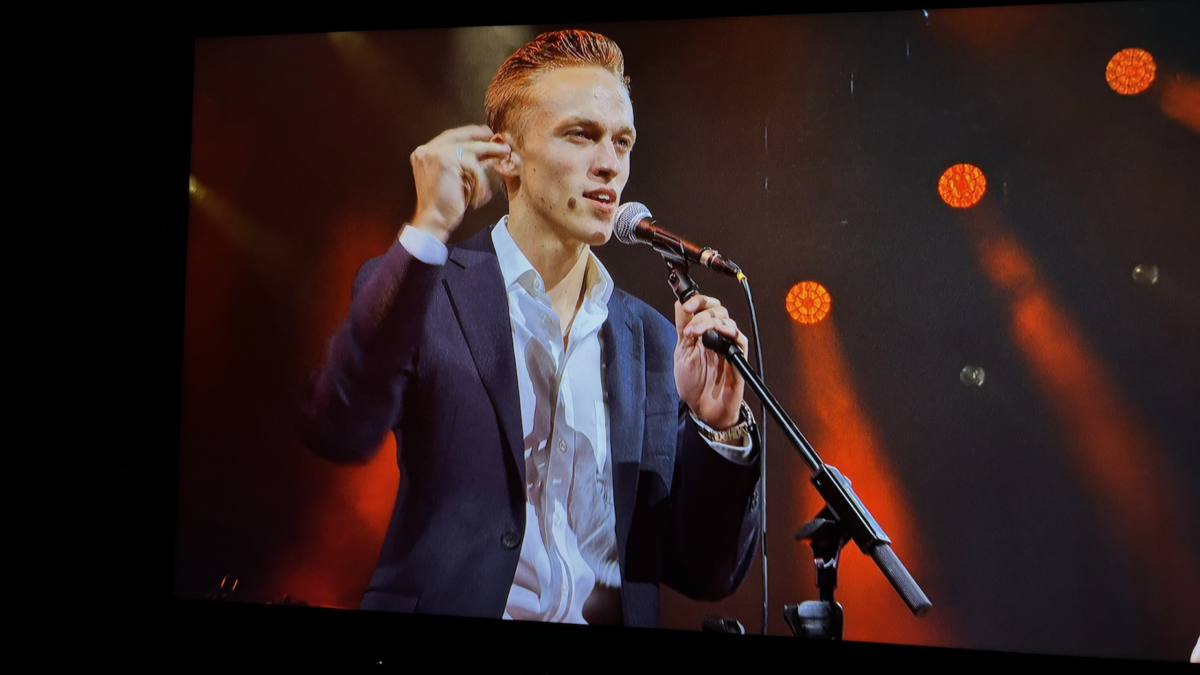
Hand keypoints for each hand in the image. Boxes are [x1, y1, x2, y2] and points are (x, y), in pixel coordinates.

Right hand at [408, 125, 510, 241]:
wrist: (433, 220)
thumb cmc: (444, 205)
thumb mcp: (455, 179)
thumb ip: (465, 163)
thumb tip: (488, 152)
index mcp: (425, 154)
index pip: (450, 137)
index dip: (469, 134)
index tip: (485, 134)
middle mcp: (426, 150)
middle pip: (460, 136)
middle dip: (483, 140)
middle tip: (501, 144)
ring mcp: (434, 153)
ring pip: (470, 149)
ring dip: (489, 155)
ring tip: (502, 159)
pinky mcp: (446, 160)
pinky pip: (473, 164)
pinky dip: (480, 180)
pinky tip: (481, 194)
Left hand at [674, 294, 747, 429]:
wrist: (702, 408)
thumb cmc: (692, 384)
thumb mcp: (682, 352)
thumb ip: (683, 328)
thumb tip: (679, 303)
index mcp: (702, 333)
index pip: (704, 306)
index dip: (697, 301)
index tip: (686, 306)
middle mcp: (716, 336)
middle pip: (718, 309)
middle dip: (702, 312)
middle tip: (690, 328)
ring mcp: (728, 346)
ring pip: (727, 321)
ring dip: (710, 322)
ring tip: (696, 335)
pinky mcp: (738, 358)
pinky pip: (739, 339)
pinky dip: (729, 332)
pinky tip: (717, 334)